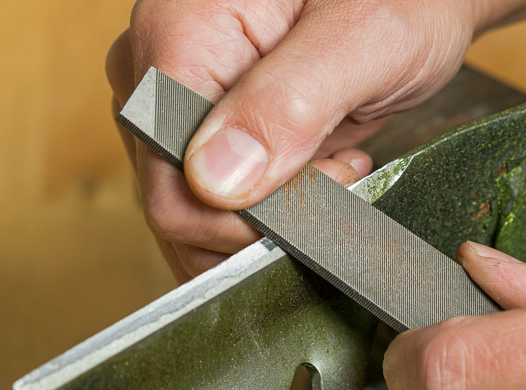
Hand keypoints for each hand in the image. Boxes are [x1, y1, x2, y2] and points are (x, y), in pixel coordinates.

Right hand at [106, 0, 525, 281]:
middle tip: (339, 168)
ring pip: (192, 215)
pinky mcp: (199, 126)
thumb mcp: (368, 35)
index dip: (250, 215)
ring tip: (331, 161)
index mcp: (177, 37)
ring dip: (267, 217)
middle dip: (264, 217)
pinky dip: (265, 209)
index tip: (327, 180)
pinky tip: (314, 166)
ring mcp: (173, 103)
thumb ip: (289, 105)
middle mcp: (157, 73)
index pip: (173, 186)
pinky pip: (211, 202)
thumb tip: (213, 181)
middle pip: (177, 207)